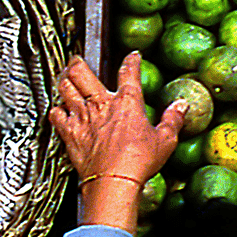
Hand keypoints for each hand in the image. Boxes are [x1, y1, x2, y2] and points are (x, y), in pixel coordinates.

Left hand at [48, 53, 182, 229]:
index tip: (132, 56)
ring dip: (64, 81)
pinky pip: (55, 114)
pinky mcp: (69, 133)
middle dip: (77, 63)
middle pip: (81, 72)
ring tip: (65, 77)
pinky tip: (59, 110)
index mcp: (127, 101)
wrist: (114, 179)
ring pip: (65, 88)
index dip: (131, 61)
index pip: (128, 72)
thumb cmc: (139, 160)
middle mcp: (100, 104)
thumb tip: (181, 106)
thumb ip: (172, 120)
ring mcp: (82, 117)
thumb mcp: (165, 140)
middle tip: (77, 60)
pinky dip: (56, 109)